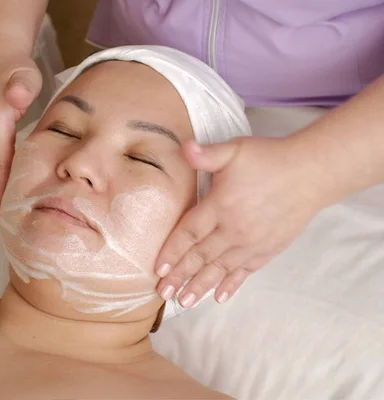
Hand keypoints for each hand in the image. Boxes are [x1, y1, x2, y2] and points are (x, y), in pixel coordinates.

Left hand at [155, 136, 330, 306]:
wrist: (312, 173)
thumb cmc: (270, 159)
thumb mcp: (235, 150)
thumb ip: (207, 154)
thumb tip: (184, 148)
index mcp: (221, 206)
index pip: (189, 234)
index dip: (172, 252)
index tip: (157, 268)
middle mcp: (234, 230)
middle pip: (200, 257)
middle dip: (180, 276)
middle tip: (162, 293)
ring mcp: (252, 243)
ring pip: (220, 269)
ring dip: (200, 286)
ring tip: (184, 302)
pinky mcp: (268, 249)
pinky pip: (245, 271)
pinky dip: (231, 284)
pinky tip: (220, 297)